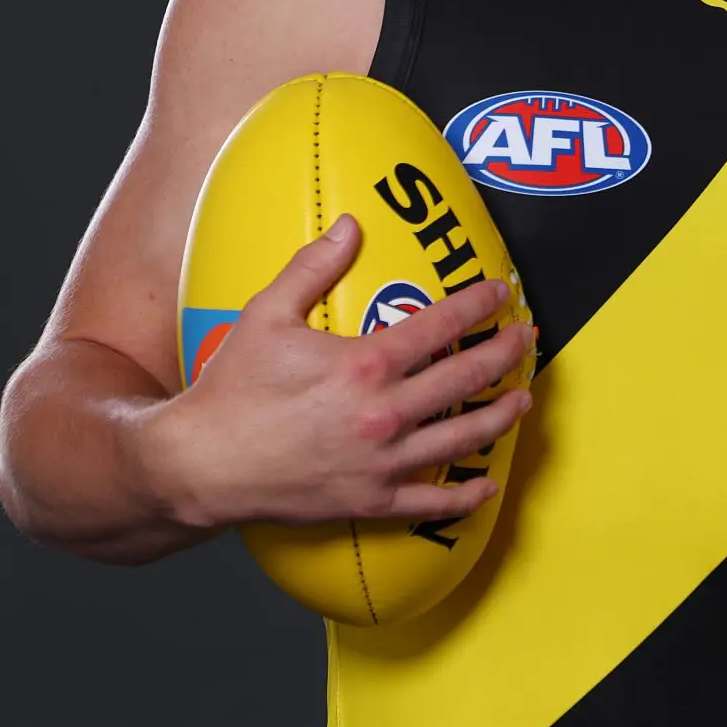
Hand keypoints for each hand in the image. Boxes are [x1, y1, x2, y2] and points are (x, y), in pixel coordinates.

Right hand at [142, 216, 532, 528]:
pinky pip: (432, 501)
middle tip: (526, 339)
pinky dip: (466, 495)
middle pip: (467, 377)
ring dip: (502, 416)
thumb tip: (351, 225)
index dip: (479, 303)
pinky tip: (487, 485)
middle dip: (506, 354)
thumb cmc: (231, 387)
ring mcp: (382, 461)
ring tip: (523, 400)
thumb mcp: (266, 314)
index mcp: (366, 364)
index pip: (442, 324)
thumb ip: (314, 267)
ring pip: (464, 437)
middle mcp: (384, 413)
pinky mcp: (371, 500)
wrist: (200, 464)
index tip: (501, 291)